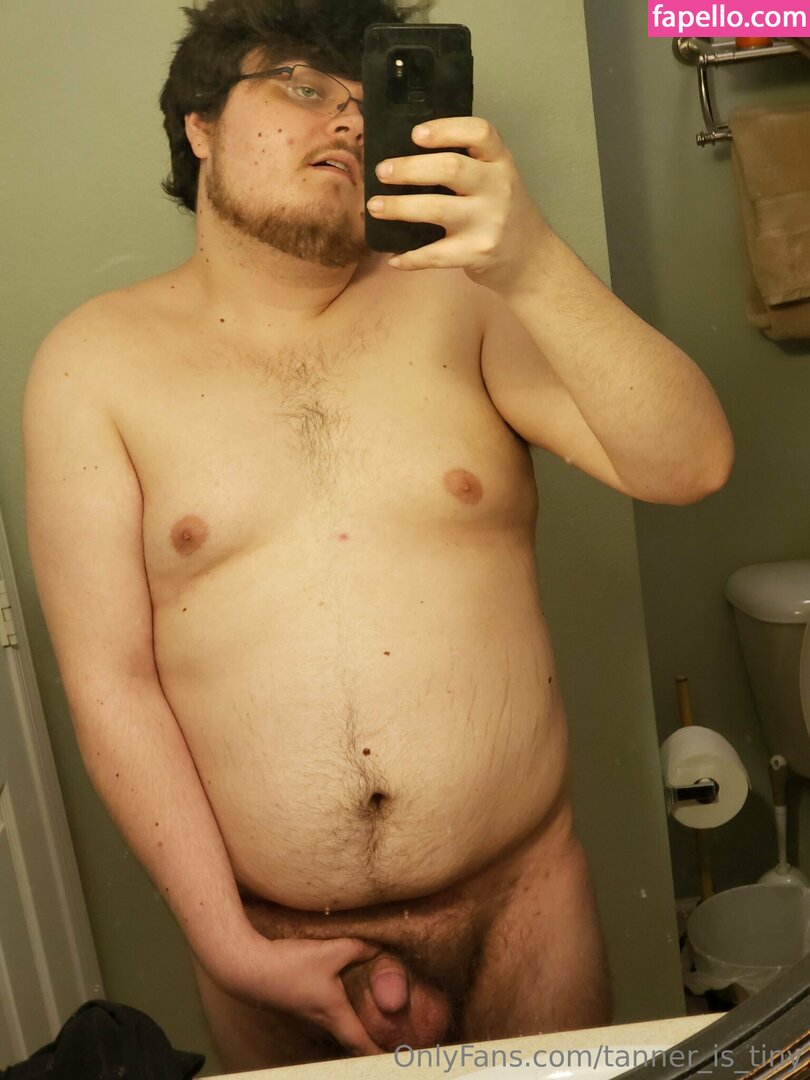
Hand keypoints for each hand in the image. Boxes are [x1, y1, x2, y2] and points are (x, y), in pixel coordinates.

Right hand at [216, 932, 384, 1055]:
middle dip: (367, 1041)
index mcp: (334, 1014)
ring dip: (351, 1025)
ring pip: (334, 1025)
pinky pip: (321, 1013)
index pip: (361, 1043)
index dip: (378, 1052)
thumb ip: (358, 948)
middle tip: (385, 1039)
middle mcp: (321, 1020)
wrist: (248, 969)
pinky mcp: (295, 1003)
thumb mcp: (330, 952)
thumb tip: (378, 947)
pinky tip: (337, 996)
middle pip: (349, 1038)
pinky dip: (336, 1012)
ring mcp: (305, 1013)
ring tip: (367, 1020)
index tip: (394, 1058)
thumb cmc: (291, 966)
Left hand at [366, 116, 548, 292]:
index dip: (446, 129)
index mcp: (500, 161)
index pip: (479, 132)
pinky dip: (410, 257)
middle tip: (382, 171)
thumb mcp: (497, 178)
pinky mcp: (476, 253)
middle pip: (450, 168)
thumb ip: (468, 163)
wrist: (530, 259)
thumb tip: (406, 155)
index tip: (416, 133)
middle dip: (409, 168)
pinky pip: (436, 254)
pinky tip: (394, 257)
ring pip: (436, 209)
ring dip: (399, 207)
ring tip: (375, 206)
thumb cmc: (503, 212)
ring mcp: (488, 222)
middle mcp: (497, 187)